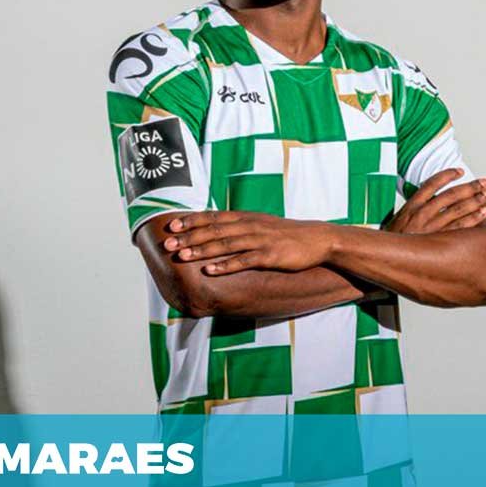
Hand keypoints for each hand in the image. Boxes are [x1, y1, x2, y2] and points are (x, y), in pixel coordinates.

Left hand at [163, 211, 331, 274]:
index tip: (171, 225)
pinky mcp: (270, 255)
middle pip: (214, 230)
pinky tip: (210, 270)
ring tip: (182, 256)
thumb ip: (240, 226)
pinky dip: (225, 265)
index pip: (213, 216)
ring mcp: (260, 240)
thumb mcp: (261, 224)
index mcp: (246, 217)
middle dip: (189, 236)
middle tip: (168, 244)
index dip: (191, 220)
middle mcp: (250, 226)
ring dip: (202, 250)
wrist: (317, 239)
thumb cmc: (286, 235)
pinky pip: (243, 260)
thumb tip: (216, 230)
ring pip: (225, 244)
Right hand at [383, 168, 485, 233]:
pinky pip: (459, 228)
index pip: (431, 184)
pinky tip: (483, 213)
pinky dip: (473, 219)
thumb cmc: (392, 242)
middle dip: (469, 187)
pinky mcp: (437, 242)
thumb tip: (427, 198)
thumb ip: (413, 209)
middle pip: (449, 196)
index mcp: (410, 207)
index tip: (460, 171)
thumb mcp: (397, 221)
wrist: (383, 260)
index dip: (447, 175)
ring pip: (457, 210)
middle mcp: (420, 215)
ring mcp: (429, 229)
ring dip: (475, 200)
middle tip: (484, 183)